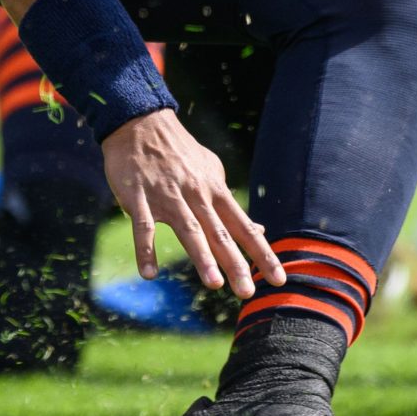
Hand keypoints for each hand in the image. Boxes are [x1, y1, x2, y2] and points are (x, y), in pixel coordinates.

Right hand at [99, 110, 284, 297]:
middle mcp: (196, 194)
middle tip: (248, 292)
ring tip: (214, 283)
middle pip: (220, 233)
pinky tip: (149, 274)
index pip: (244, 227)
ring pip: (189, 229)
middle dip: (235, 263)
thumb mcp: (210, 172)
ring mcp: (167, 196)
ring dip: (201, 257)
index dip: (262, 253)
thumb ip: (229, 204)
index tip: (278, 278)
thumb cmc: (179, 152)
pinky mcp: (138, 196)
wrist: (140, 123)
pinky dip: (145, 250)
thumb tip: (258, 229)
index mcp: (214, 191)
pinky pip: (143, 227)